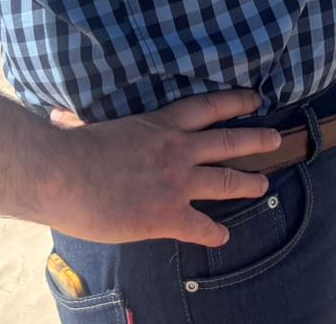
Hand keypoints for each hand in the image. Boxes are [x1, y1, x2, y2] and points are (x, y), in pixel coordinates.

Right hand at [42, 89, 280, 247]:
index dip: (235, 102)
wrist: (63, 174)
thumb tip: (60, 116)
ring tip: (264, 183)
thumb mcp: (91, 125)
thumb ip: (91, 121)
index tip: (255, 99)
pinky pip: (201, 226)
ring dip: (248, 182)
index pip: (208, 107)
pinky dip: (214, 232)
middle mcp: (178, 149)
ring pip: (226, 179)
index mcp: (161, 123)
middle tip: (275, 138)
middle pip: (228, 140)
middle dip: (256, 139)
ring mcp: (177, 182)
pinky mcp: (167, 214)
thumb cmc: (71, 148)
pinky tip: (222, 236)